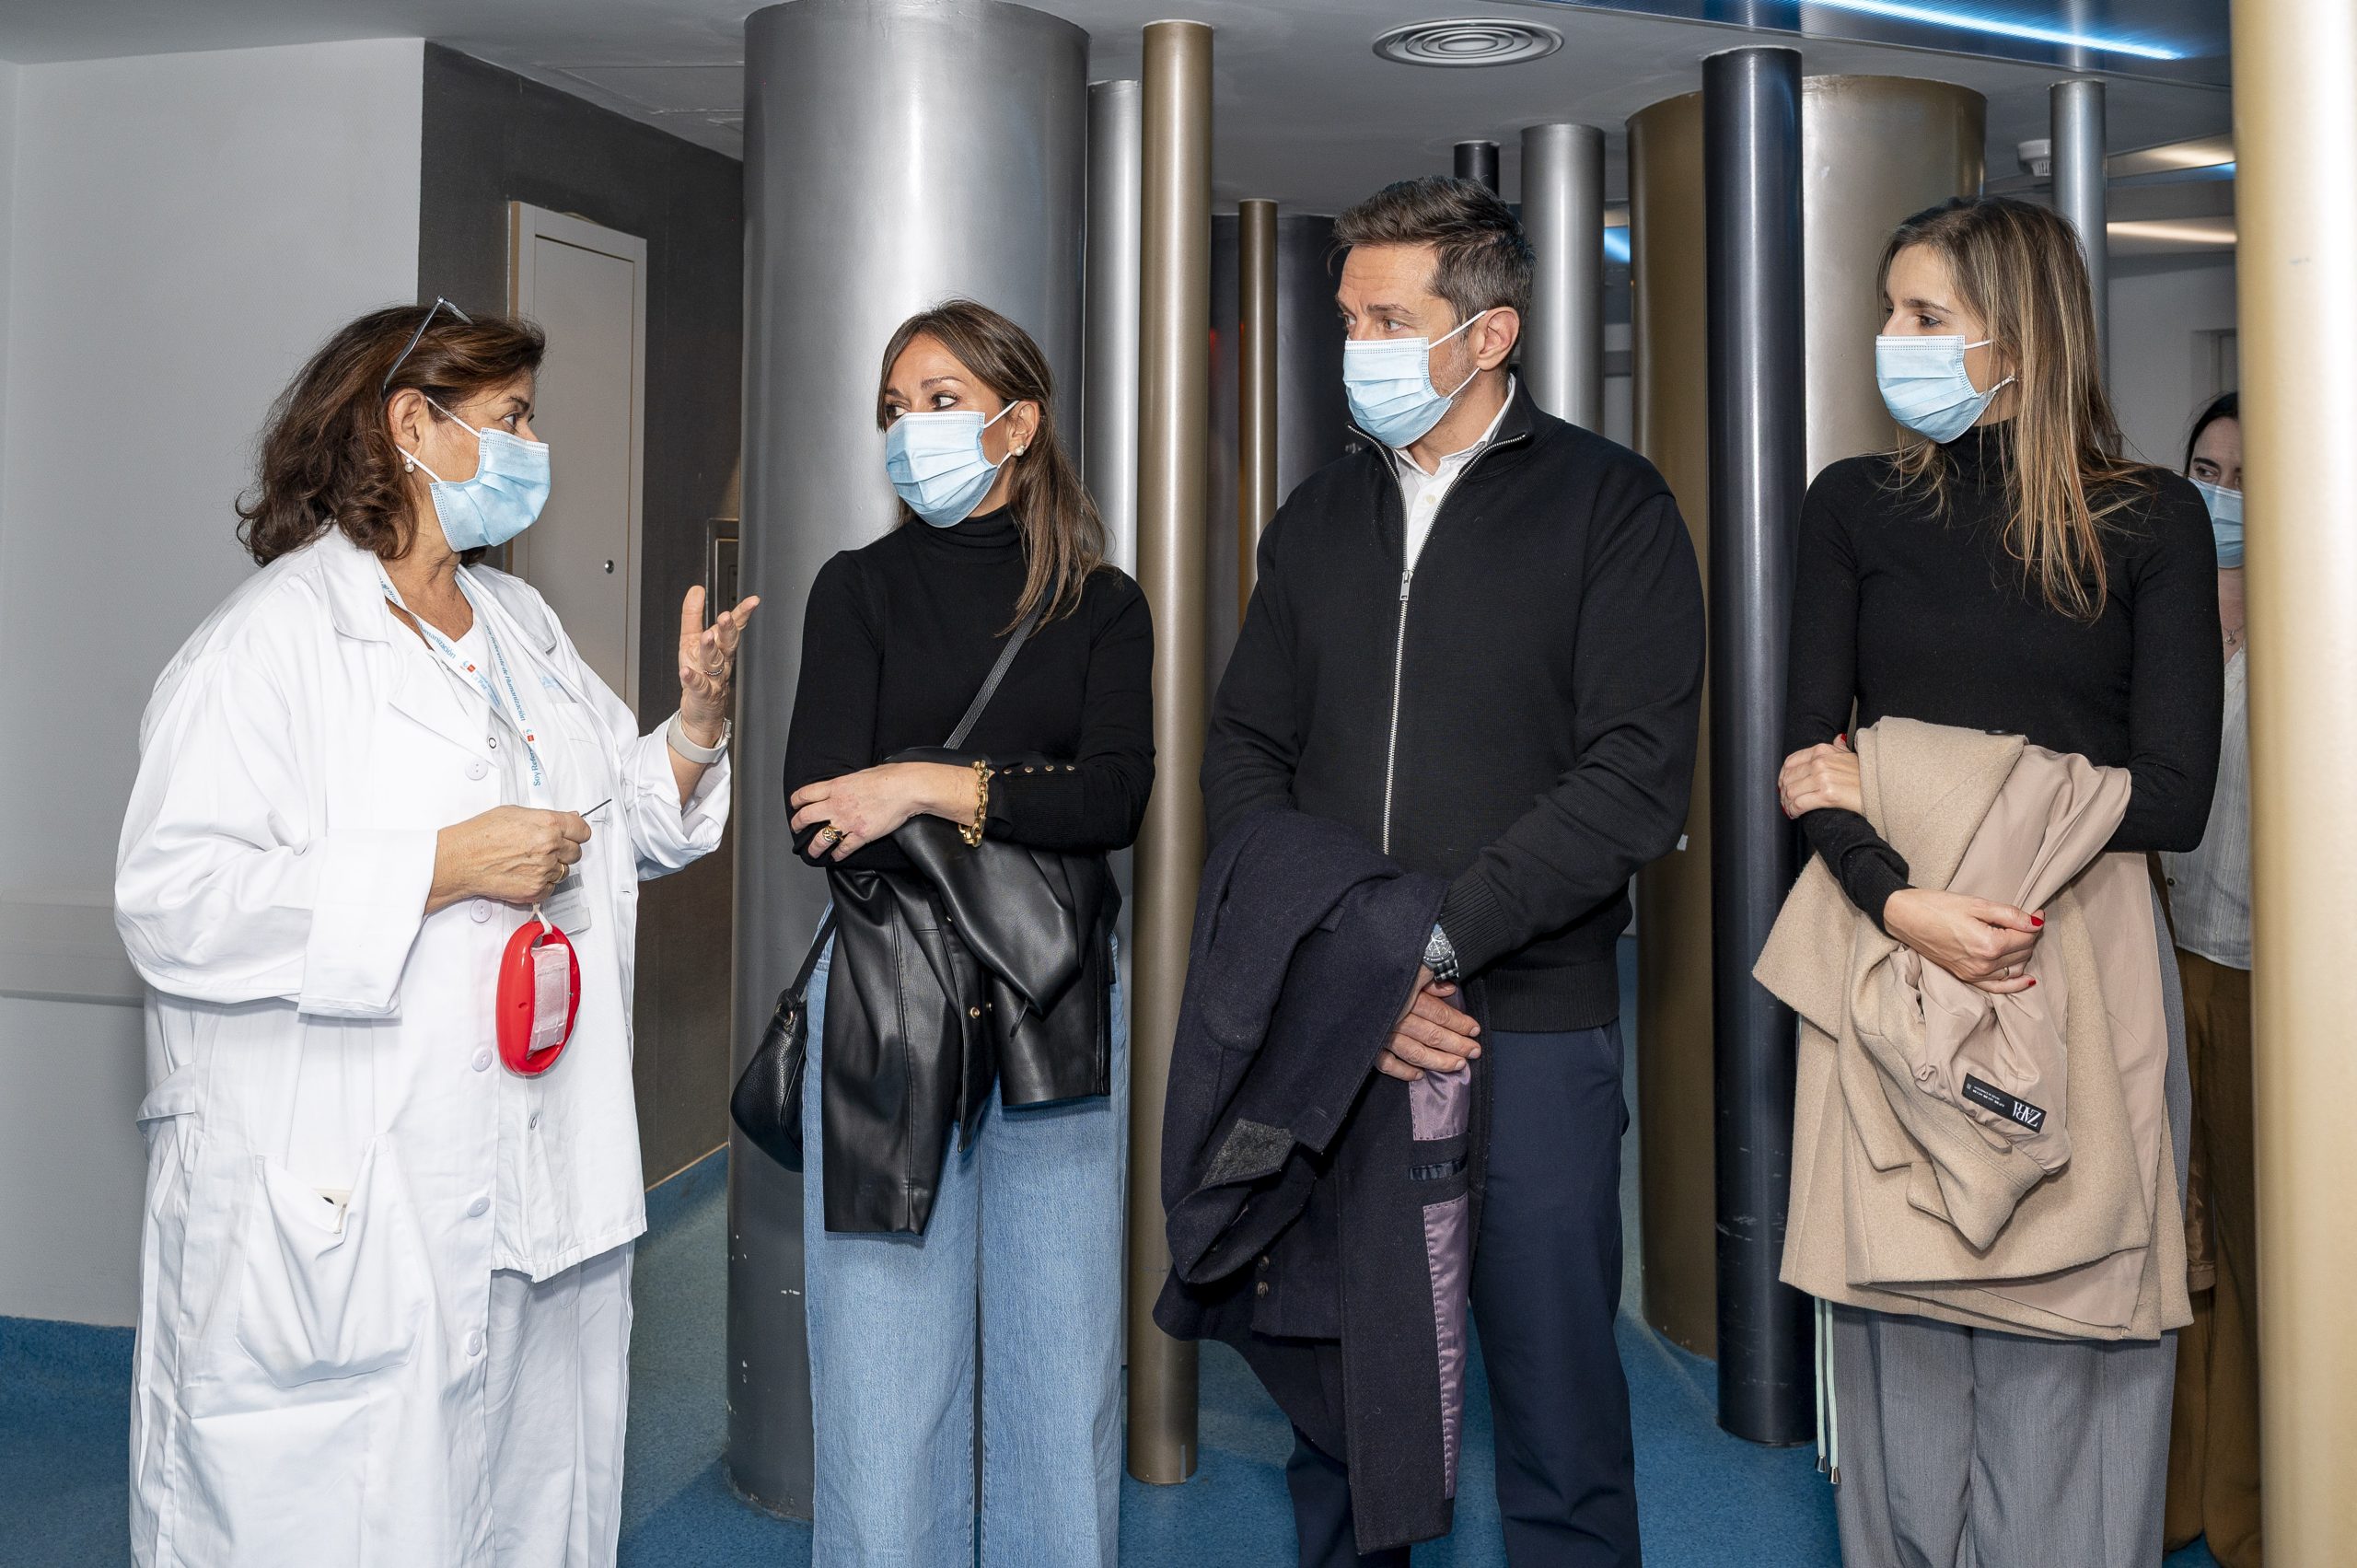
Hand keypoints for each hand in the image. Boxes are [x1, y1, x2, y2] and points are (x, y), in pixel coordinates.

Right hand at [428, 806, 590, 911]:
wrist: (461, 859)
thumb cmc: (481, 834)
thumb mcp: (515, 812)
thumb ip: (546, 817)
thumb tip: (569, 819)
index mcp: (548, 825)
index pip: (582, 831)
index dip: (577, 833)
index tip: (573, 835)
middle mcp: (549, 848)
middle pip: (576, 852)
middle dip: (564, 850)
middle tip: (545, 848)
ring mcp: (543, 871)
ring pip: (564, 871)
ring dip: (552, 867)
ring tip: (529, 861)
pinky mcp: (535, 890)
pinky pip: (551, 888)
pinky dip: (542, 883)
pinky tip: (525, 873)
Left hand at [677, 586, 760, 745]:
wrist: (703, 712)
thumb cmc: (699, 675)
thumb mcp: (691, 640)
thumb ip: (694, 614)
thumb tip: (696, 590)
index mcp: (721, 647)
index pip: (735, 627)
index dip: (743, 613)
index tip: (753, 601)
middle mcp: (720, 662)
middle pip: (727, 644)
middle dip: (728, 630)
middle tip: (726, 616)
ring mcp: (713, 679)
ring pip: (714, 663)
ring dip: (711, 649)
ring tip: (706, 638)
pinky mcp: (702, 694)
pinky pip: (698, 686)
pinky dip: (693, 678)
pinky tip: (686, 671)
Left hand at [789, 761, 972, 860]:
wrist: (905, 789)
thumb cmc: (889, 777)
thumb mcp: (860, 774)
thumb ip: (847, 783)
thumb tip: (845, 787)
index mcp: (836, 787)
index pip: (806, 794)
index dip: (796, 801)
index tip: (795, 805)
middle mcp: (837, 805)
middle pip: (806, 817)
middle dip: (797, 825)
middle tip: (797, 829)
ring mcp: (848, 822)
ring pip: (820, 839)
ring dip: (814, 847)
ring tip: (812, 852)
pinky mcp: (861, 835)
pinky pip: (844, 848)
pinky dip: (838, 854)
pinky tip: (836, 856)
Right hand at [1375, 969, 1482, 1081]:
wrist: (1337, 976)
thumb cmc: (1379, 969)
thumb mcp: (1409, 964)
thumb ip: (1428, 976)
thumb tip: (1449, 989)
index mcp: (1406, 996)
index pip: (1439, 1014)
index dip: (1460, 1023)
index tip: (1475, 1030)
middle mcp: (1395, 1017)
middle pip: (1432, 1035)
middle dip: (1457, 1044)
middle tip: (1474, 1052)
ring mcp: (1381, 1034)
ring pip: (1415, 1052)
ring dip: (1439, 1061)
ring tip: (1458, 1065)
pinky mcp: (1367, 1046)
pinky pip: (1387, 1064)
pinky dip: (1404, 1071)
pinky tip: (1419, 1075)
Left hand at [1780, 734, 1860, 817]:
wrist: (1882, 787)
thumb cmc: (1865, 774)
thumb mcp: (1849, 754)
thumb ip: (1838, 747)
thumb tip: (1837, 739)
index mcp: (1822, 750)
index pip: (1790, 762)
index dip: (1783, 776)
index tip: (1783, 785)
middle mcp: (1820, 762)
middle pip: (1788, 778)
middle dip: (1783, 793)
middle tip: (1786, 801)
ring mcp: (1823, 778)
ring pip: (1790, 792)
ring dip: (1787, 803)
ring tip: (1790, 809)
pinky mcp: (1827, 795)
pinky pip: (1799, 804)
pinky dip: (1793, 811)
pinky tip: (1796, 814)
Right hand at [1883, 888, 2044, 994]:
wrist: (1906, 918)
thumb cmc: (1937, 907)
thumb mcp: (1976, 904)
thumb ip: (2010, 914)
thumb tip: (2035, 922)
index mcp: (1988, 944)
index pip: (2026, 937)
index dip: (2034, 922)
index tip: (2036, 910)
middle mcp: (1984, 964)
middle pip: (2023, 952)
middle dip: (2029, 936)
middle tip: (2025, 920)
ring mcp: (1975, 974)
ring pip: (2015, 967)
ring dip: (2023, 952)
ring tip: (2020, 936)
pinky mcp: (1967, 977)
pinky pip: (1998, 987)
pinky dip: (2014, 984)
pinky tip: (2027, 979)